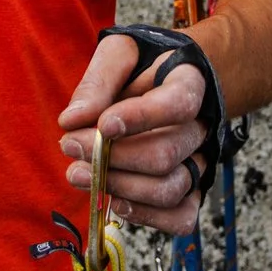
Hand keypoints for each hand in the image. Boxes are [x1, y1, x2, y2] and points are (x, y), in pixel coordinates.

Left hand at [57, 32, 212, 234]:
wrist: (167, 79)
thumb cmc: (142, 64)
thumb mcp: (120, 52)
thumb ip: (98, 80)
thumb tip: (72, 120)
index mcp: (190, 83)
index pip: (178, 104)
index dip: (142, 118)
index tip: (103, 125)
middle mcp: (201, 127)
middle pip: (166, 155)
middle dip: (113, 158)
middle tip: (70, 145)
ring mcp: (198, 161)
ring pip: (171, 190)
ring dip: (120, 188)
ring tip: (78, 174)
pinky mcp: (190, 190)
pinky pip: (181, 218)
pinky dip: (146, 217)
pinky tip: (115, 201)